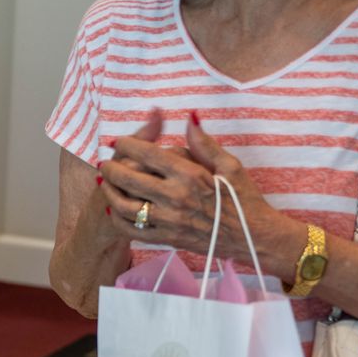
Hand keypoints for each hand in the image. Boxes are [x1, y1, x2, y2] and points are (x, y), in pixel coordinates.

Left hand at [99, 111, 274, 259]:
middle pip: (130, 178)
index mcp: (190, 175)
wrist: (253, 237)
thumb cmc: (243, 198)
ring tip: (105, 183)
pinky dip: (118, 219)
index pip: (149, 154)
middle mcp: (176, 197)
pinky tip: (114, 208)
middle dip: (112, 167)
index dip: (127, 145)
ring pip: (125, 206)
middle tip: (105, 162)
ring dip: (110, 192)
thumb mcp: (229, 165)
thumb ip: (204, 143)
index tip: (118, 141)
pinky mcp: (167, 239)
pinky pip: (133, 230)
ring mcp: (169, 220)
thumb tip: (189, 117)